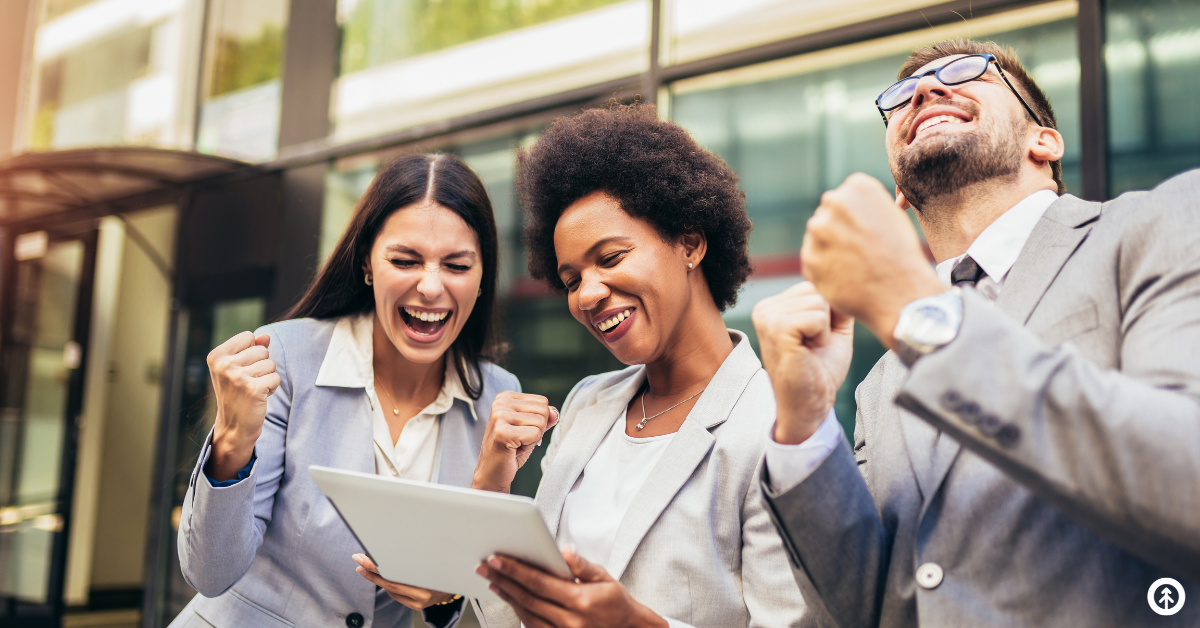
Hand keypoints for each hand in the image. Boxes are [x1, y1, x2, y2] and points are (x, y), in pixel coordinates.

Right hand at [206, 331, 279, 480]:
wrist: (234, 425)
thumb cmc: (237, 393)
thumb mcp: (238, 367)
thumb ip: (251, 348)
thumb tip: (266, 336)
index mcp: (216, 356)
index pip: (248, 336)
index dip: (251, 351)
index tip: (241, 368)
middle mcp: (224, 365)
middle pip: (262, 350)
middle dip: (261, 365)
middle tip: (248, 382)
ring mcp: (238, 377)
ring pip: (270, 363)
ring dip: (267, 377)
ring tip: (253, 389)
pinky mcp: (253, 389)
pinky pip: (275, 377)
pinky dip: (272, 387)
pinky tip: (260, 396)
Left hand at [352, 554, 458, 609]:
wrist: (456, 585)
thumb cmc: (443, 567)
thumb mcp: (430, 557)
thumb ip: (412, 556)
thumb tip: (390, 548)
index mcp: (426, 576)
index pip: (394, 572)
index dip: (376, 566)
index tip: (364, 558)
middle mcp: (423, 592)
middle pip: (390, 582)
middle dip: (372, 571)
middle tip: (359, 561)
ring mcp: (419, 601)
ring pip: (391, 590)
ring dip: (379, 578)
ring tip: (367, 568)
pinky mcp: (417, 607)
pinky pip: (396, 595)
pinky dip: (389, 586)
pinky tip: (384, 578)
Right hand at [471, 392, 558, 492]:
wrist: (492, 472)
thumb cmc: (511, 450)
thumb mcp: (530, 429)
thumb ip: (544, 418)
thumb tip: (555, 412)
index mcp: (505, 397)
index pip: (542, 401)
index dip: (538, 421)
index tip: (520, 431)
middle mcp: (500, 403)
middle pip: (543, 410)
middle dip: (537, 430)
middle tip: (519, 440)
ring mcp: (499, 416)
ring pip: (541, 422)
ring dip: (532, 439)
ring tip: (516, 444)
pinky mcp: (502, 432)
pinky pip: (535, 434)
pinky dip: (528, 446)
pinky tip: (514, 450)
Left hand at [477, 545, 667, 627]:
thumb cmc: (616, 603)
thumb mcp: (605, 579)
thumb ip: (583, 565)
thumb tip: (565, 551)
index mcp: (580, 601)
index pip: (540, 583)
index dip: (516, 570)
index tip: (498, 559)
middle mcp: (570, 621)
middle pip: (528, 599)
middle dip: (504, 580)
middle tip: (484, 567)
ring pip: (527, 615)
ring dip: (507, 597)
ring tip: (493, 581)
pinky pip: (534, 627)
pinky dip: (520, 612)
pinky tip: (510, 599)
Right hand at [753, 282, 854, 443]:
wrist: (809, 405)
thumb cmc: (820, 370)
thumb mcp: (832, 328)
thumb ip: (834, 302)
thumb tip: (846, 279)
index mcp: (774, 306)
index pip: (813, 286)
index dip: (828, 313)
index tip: (816, 339)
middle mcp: (765, 308)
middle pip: (816, 290)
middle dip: (827, 319)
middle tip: (814, 345)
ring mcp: (768, 317)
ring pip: (818, 301)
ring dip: (824, 329)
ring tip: (811, 348)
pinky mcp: (777, 329)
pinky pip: (817, 317)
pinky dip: (822, 335)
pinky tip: (809, 351)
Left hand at [800, 173, 943, 344]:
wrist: (901, 294)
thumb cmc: (901, 255)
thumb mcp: (890, 215)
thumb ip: (863, 204)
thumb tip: (844, 203)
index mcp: (857, 187)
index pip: (843, 198)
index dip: (854, 219)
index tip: (867, 233)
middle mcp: (834, 202)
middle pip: (826, 215)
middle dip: (837, 232)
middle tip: (859, 252)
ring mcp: (818, 230)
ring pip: (816, 238)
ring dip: (828, 249)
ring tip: (854, 266)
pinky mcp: (809, 257)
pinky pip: (812, 260)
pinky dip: (824, 270)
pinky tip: (845, 277)